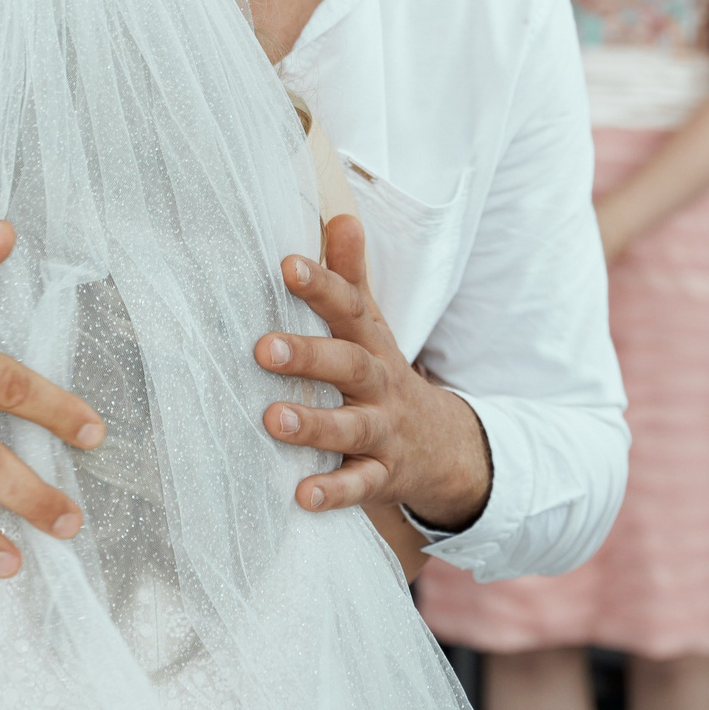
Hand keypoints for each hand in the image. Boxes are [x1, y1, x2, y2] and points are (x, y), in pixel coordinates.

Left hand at [255, 215, 491, 531]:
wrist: (445, 447)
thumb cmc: (385, 375)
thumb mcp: (374, 327)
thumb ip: (352, 276)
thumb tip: (339, 214)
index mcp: (371, 343)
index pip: (350, 307)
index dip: (321, 284)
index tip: (287, 264)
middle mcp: (378, 384)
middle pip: (349, 365)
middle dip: (308, 355)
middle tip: (263, 347)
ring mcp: (383, 431)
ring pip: (351, 426)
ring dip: (313, 424)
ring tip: (272, 418)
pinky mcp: (382, 475)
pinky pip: (359, 485)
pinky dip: (333, 491)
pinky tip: (302, 496)